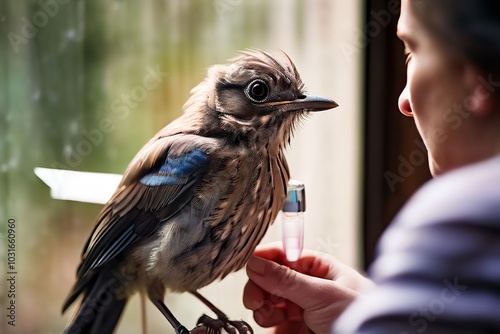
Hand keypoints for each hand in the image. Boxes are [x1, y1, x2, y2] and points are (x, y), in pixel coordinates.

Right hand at [243, 243, 372, 333]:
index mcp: (317, 267)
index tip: (249, 267)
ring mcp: (301, 308)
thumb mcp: (322, 293)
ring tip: (269, 314)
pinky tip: (275, 324)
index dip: (264, 259)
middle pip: (270, 279)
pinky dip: (269, 323)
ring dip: (263, 307)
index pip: (283, 255)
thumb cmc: (361, 315)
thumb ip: (286, 279)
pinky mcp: (296, 328)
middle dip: (260, 287)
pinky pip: (273, 322)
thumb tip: (256, 263)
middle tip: (255, 298)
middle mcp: (307, 285)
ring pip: (268, 301)